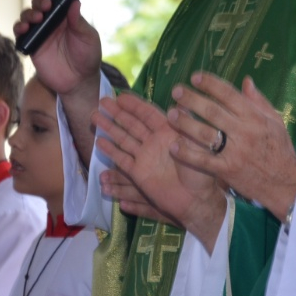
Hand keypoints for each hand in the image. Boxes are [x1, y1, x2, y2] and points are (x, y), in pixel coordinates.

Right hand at [12, 0, 101, 96]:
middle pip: (40, 4)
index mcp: (67, 16)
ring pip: (28, 16)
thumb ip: (79, 22)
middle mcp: (52, 21)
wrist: (78, 81)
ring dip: (28, 14)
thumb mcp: (88, 38)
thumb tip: (75, 2)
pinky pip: (20, 34)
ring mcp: (40, 32)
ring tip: (36, 19)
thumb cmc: (88, 57)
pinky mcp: (32, 45)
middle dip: (40, 1)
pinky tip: (23, 29)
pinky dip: (19, 29)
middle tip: (46, 7)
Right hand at [92, 92, 225, 249]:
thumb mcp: (197, 144)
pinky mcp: (138, 173)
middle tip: (102, 101)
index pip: (148, 114)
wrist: (196, 199)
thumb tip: (179, 105)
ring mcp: (145, 157)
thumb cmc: (201, 171)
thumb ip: (187, 126)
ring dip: (109, 127)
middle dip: (117, 112)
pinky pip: (122, 158)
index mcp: (168, 132)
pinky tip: (99, 142)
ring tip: (94, 116)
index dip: (134, 105)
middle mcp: (154, 142)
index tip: (120, 97)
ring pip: (123, 138)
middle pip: (132, 123)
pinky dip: (111, 150)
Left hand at [167, 72, 295, 221]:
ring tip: (171, 114)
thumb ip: (258, 101)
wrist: (284, 183)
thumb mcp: (275, 121)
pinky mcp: (228, 170)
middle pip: (213, 111)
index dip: (210, 84)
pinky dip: (187, 153)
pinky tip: (174, 146)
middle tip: (176, 91)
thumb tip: (246, 80)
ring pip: (205, 134)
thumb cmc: (280, 150)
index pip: (229, 94)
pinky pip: (203, 160)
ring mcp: (235, 152)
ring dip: (185, 123)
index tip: (195, 77)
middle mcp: (245, 132)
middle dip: (192, 99)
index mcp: (255, 117)